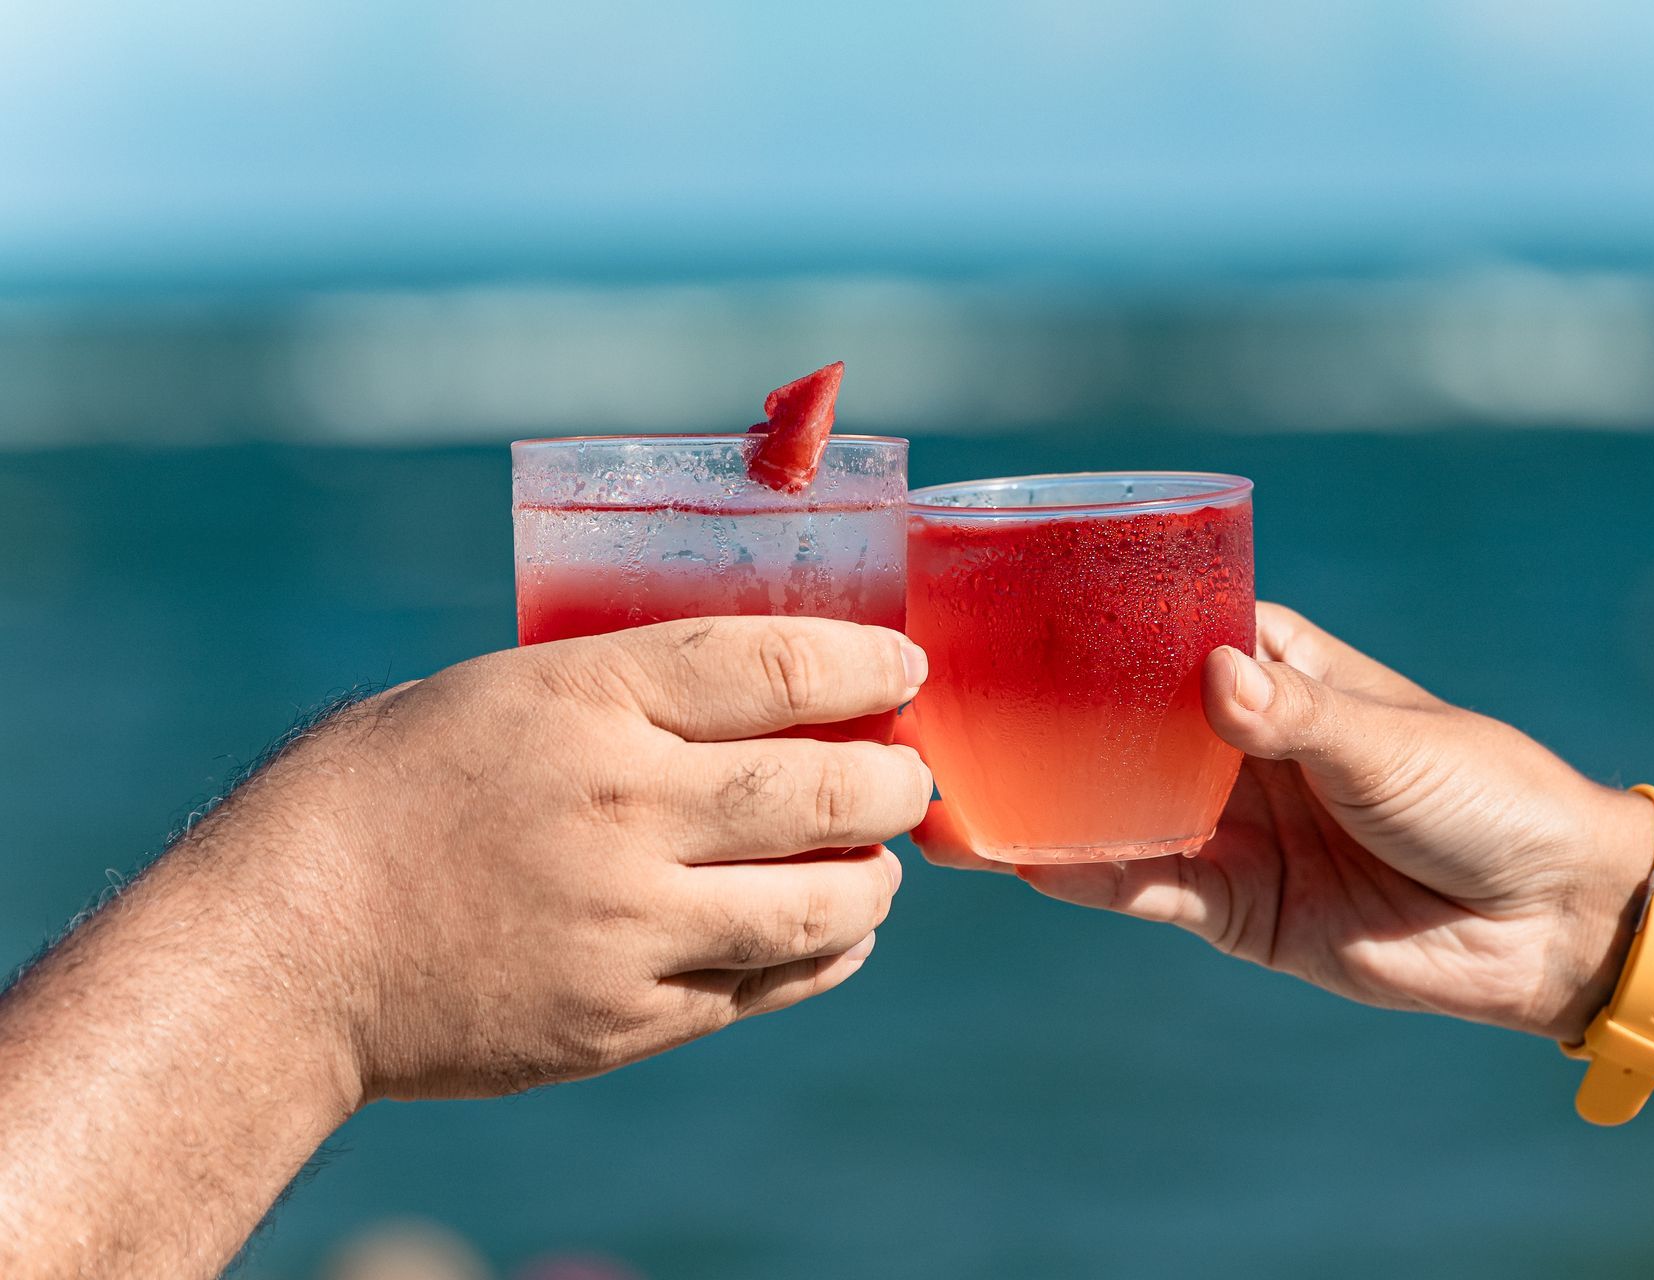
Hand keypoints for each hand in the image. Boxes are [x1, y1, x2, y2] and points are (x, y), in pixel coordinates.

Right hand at [226, 616, 931, 1103]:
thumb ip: (615, 693)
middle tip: (908, 775)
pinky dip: (822, 952)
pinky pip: (764, 984)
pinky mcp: (623, 1017)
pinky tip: (835, 929)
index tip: (904, 666)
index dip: (863, 664)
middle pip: (820, 791)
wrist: (279, 955)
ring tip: (878, 860)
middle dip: (894, 781)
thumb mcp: (489, 694)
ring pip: (816, 901)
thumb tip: (747, 699)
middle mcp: (621, 809)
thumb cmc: (372, 797)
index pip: (774, 667)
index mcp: (583, 701)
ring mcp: (627, 924)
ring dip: (873, 877)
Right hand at [912, 603, 1651, 1040]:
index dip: (1095, 621)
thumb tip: (1212, 676)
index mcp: (1279, 675)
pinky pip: (1139, 884)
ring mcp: (1228, 825)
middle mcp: (1236, 745)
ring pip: (1110, 808)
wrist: (1549, 924)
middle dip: (1043, 718)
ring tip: (948, 786)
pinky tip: (1011, 857)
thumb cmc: (1486, 795)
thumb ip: (1297, 718)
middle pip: (1118, 725)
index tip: (1009, 602)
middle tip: (946, 703)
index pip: (1167, 632)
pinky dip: (1077, 875)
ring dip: (1039, 802)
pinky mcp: (1231, 904)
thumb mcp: (1391, 743)